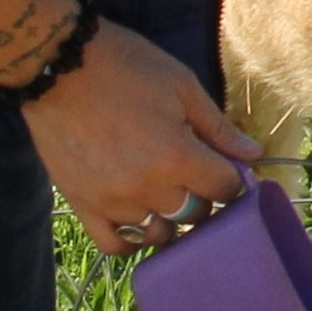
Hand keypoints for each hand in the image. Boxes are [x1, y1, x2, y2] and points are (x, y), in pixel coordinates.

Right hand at [23, 17, 266, 258]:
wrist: (58, 67)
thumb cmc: (124, 67)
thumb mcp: (182, 86)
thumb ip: (218, 127)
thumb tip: (253, 155)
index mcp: (177, 156)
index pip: (225, 189)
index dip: (232, 178)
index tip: (226, 167)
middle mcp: (147, 187)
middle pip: (196, 214)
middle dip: (204, 196)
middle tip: (194, 175)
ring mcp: (113, 201)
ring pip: (159, 232)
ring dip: (170, 218)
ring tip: (166, 195)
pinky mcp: (82, 205)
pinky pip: (115, 243)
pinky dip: (132, 239)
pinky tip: (140, 221)